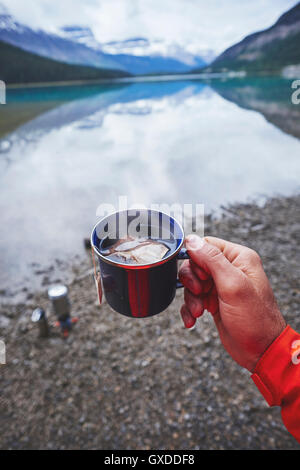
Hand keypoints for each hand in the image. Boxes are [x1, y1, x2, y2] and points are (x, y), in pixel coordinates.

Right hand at [178, 235, 285, 371]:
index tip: (200, 277)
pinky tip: (193, 319)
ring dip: (190, 298)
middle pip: (195, 264)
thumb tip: (192, 240)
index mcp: (239, 258)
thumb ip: (212, 260)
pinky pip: (193, 298)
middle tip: (200, 293)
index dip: (196, 260)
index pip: (206, 245)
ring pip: (192, 283)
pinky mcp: (214, 301)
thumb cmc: (255, 320)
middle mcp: (230, 269)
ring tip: (199, 311)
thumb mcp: (233, 285)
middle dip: (192, 282)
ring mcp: (221, 286)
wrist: (260, 351)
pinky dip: (189, 308)